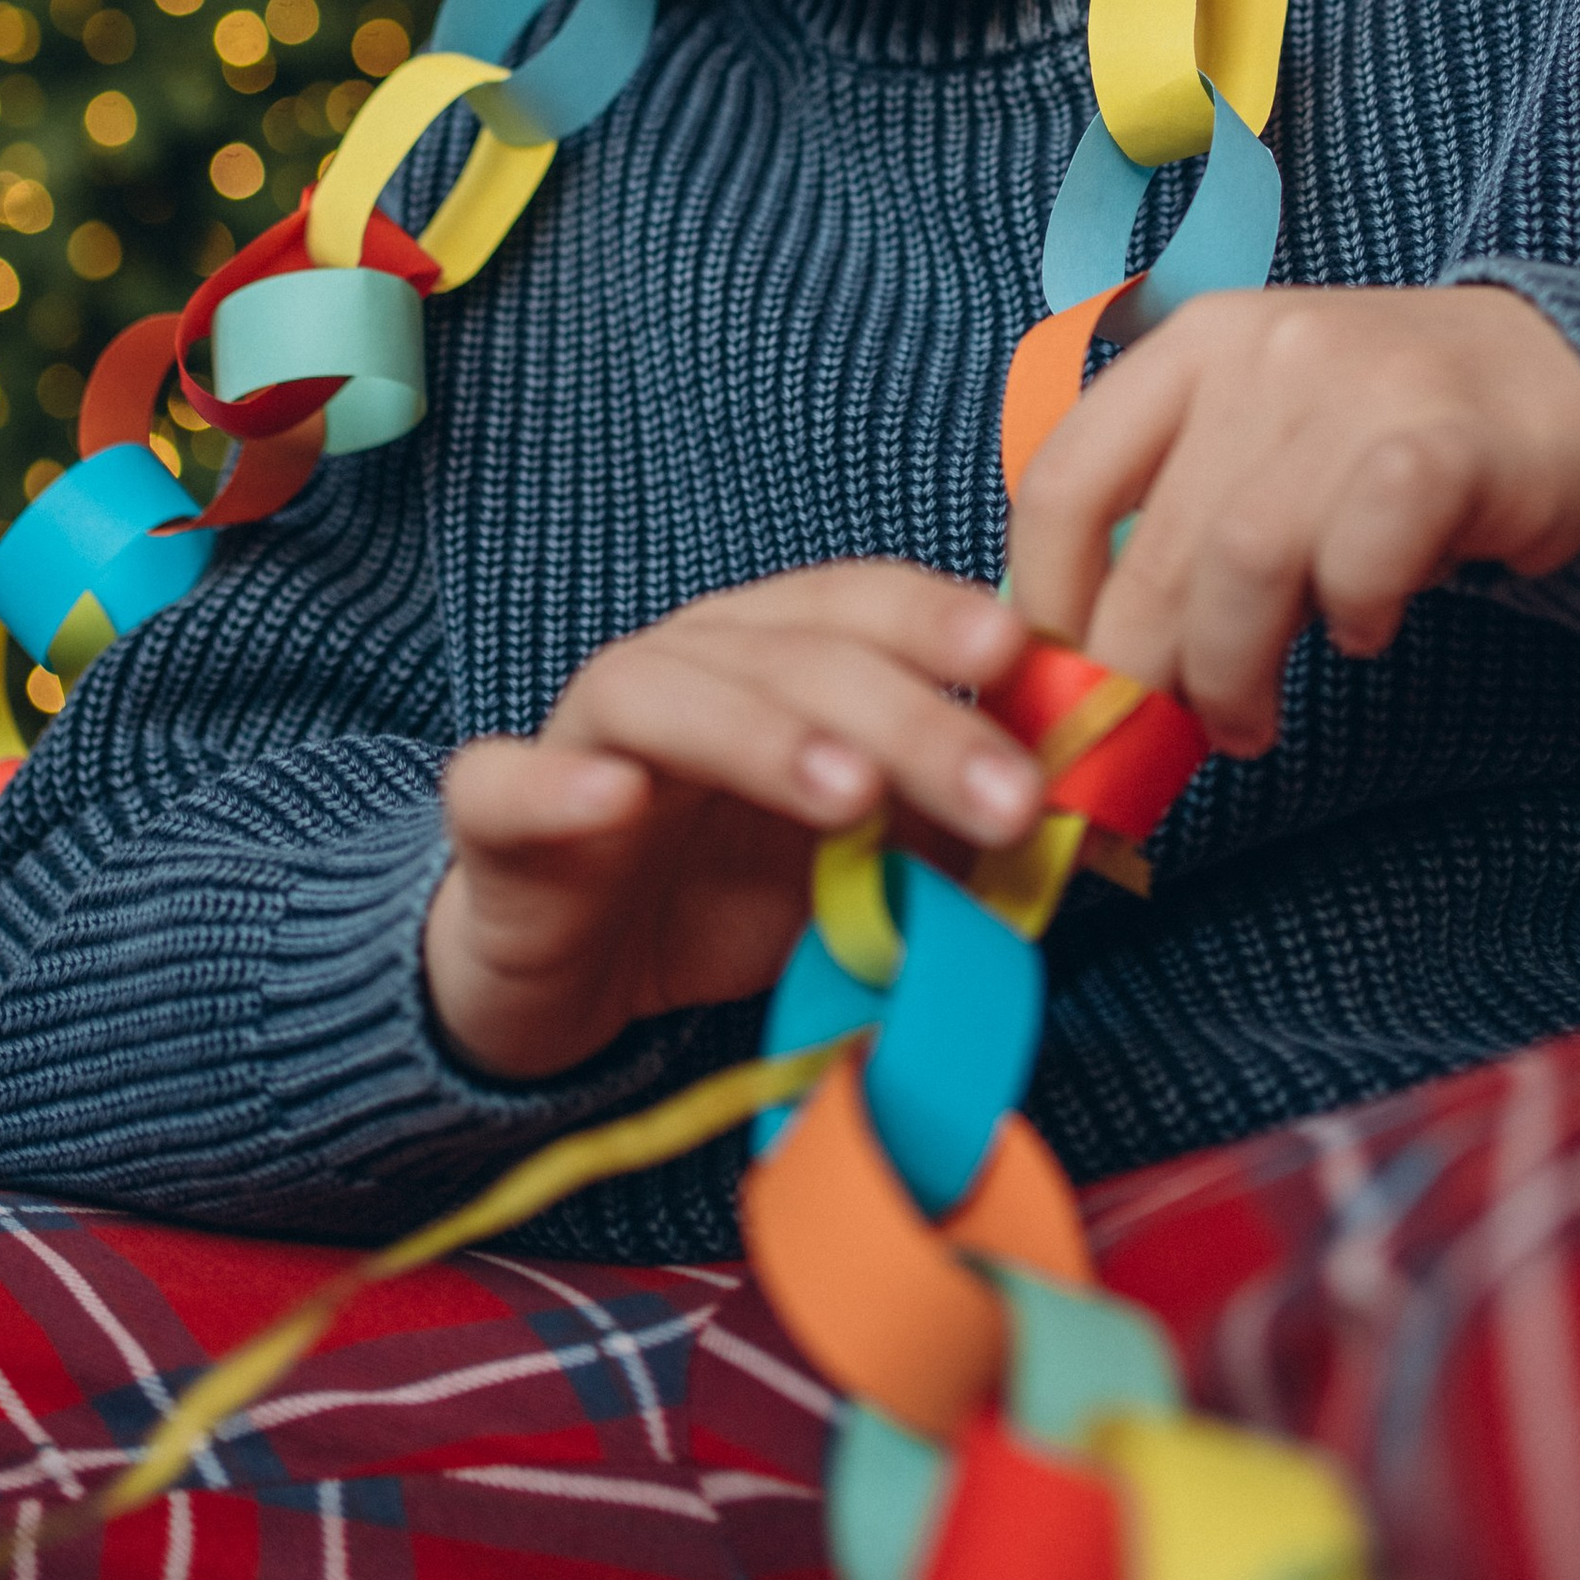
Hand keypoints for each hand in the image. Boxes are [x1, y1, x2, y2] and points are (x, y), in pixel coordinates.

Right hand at [423, 562, 1041, 1080]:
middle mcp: (685, 667)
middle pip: (794, 655)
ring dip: (762, 735)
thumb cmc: (723, 895)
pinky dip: (559, 784)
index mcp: (772, 657)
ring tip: (849, 794)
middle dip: (910, 716)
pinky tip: (616, 801)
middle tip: (1004, 796)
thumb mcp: (866, 868)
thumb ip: (952, 831)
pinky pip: (509, 783)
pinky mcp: (496, 814)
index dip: (937, 615)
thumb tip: (1083, 815)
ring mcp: (584, 735)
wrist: (564, 975)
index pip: (858, 604)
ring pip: (668, 696)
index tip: (1027, 651)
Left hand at [1008, 285, 1579, 756]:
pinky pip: (1363, 554)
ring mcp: (1356, 386)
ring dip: (1229, 671)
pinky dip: (1350, 615)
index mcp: (1192, 344)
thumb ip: (1169, 514)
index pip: (1064, 477)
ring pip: (1243, 560)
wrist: (1561, 377)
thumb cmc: (1381, 434)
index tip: (1060, 683)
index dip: (1043, 599)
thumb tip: (1074, 652)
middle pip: (1154, 543)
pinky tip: (1363, 635)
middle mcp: (1263, 348)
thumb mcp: (1253, 436)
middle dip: (1138, 671)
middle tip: (1151, 739)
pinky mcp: (1448, 440)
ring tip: (1246, 723)